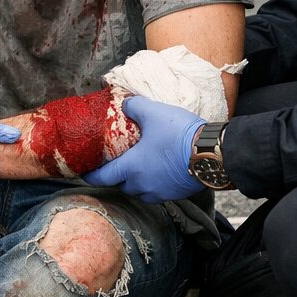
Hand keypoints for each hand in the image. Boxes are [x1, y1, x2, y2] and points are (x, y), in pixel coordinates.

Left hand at [83, 96, 204, 201]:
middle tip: (115, 165)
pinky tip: (158, 170)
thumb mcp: (153, 112)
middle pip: (122, 186)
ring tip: (137, 167)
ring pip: (140, 192)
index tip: (84, 173)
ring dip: (135, 182)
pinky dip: (153, 183)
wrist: (212, 153)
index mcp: (132, 168)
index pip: (104, 177)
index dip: (91, 175)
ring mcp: (161, 192)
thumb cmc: (179, 135)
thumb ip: (135, 106)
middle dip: (116, 178)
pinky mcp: (177, 193)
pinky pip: (158, 192)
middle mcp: (143, 185)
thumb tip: (125, 103)